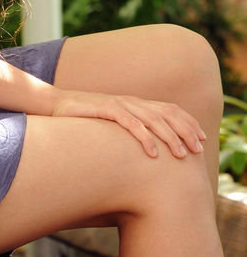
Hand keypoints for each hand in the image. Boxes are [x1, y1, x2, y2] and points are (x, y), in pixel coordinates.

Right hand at [51, 90, 206, 158]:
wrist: (55, 106)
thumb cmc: (84, 121)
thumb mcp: (112, 127)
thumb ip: (128, 132)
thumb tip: (148, 154)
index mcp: (135, 104)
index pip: (169, 109)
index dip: (187, 122)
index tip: (202, 138)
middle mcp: (131, 102)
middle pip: (166, 114)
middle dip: (185, 131)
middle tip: (197, 150)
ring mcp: (119, 104)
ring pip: (152, 119)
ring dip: (169, 137)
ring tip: (180, 154)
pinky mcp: (105, 109)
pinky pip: (129, 123)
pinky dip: (143, 137)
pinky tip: (152, 152)